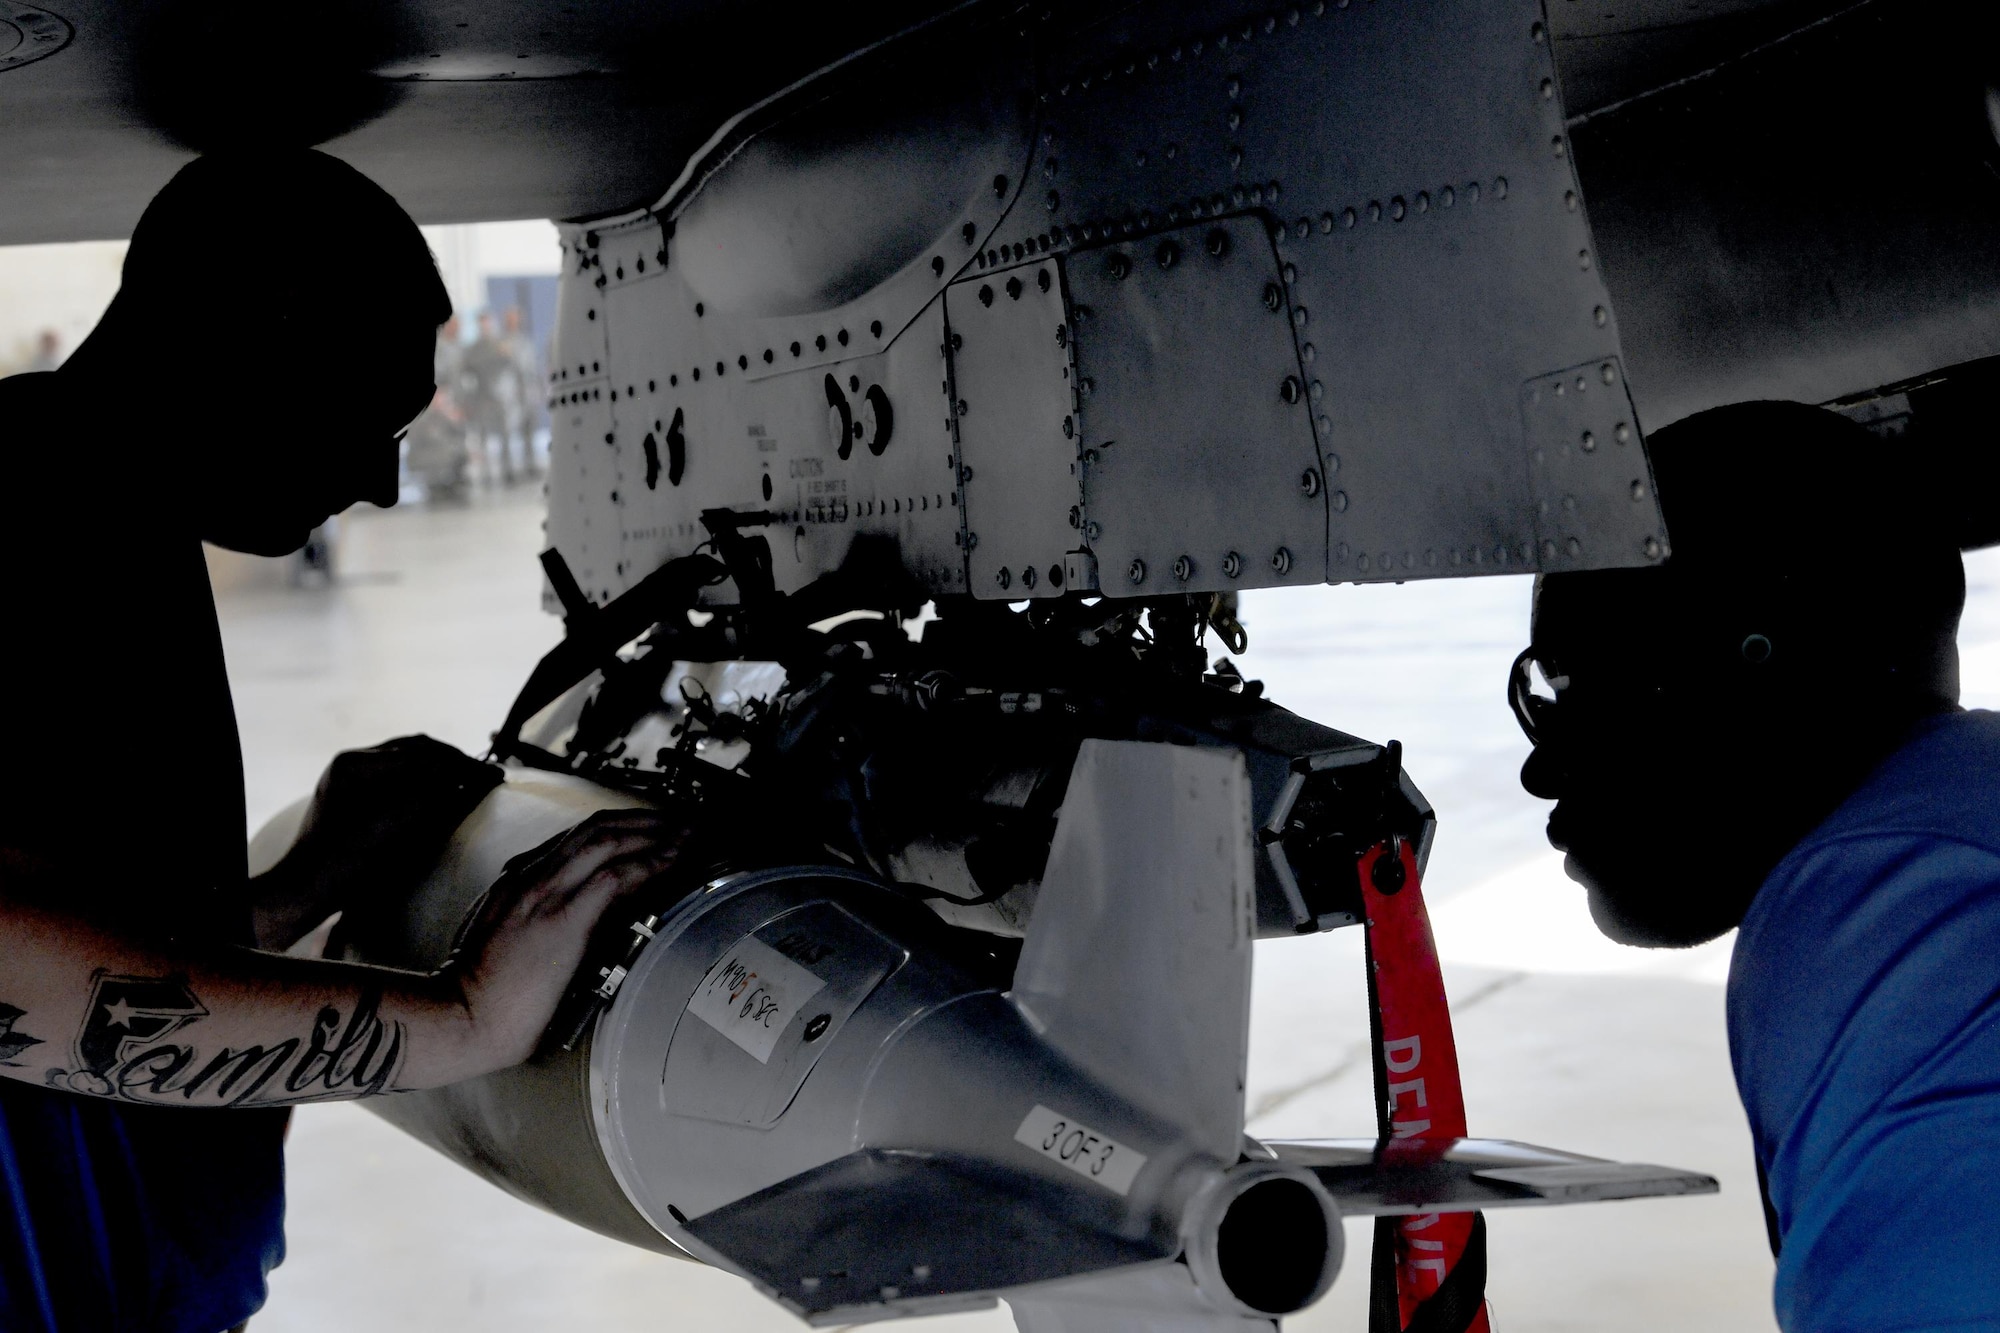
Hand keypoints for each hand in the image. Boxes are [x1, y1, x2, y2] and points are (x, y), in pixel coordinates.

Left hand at [251, 735, 503, 950]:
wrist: (306, 892)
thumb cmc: (348, 867)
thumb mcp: (399, 830)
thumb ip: (439, 800)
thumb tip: (482, 779)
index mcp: (356, 764)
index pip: (423, 756)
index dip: (462, 766)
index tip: (496, 777)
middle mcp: (351, 761)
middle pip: (416, 749)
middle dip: (454, 762)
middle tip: (488, 777)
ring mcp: (350, 774)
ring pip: (408, 758)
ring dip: (441, 768)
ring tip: (471, 782)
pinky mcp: (353, 791)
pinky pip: (397, 774)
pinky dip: (424, 779)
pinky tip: (443, 792)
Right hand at [431, 809, 684, 1074]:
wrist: (461, 1017)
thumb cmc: (484, 993)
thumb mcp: (503, 938)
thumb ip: (533, 917)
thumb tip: (578, 920)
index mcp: (518, 880)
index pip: (576, 837)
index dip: (619, 826)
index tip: (649, 827)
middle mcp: (531, 876)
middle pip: (597, 828)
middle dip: (645, 819)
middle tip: (682, 821)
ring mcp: (545, 894)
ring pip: (609, 842)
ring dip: (656, 833)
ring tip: (691, 833)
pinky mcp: (562, 919)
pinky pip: (615, 877)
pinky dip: (650, 862)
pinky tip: (676, 859)